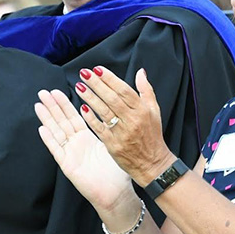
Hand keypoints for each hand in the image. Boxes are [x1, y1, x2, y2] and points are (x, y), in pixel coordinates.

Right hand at [35, 89, 134, 211]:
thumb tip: (112, 110)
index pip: (73, 117)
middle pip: (62, 121)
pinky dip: (50, 139)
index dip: (65, 104)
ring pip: (56, 132)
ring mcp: (71, 154)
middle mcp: (76, 144)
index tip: (57, 91)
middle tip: (43, 92)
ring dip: (47, 119)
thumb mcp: (112, 144)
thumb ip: (108, 128)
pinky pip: (58, 150)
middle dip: (52, 107)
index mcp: (87, 138)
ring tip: (39, 105)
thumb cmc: (117, 172)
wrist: (116, 193)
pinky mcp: (68, 166)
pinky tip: (42, 128)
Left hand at [75, 66, 176, 187]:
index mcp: (142, 110)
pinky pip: (100, 129)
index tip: (97, 69)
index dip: (110, 79)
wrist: (153, 163)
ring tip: (79, 87)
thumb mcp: (155, 110)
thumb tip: (140, 72)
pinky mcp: (114, 145)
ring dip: (90, 98)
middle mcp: (133, 120)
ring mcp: (123, 133)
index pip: (124, 90)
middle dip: (97, 84)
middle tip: (84, 73)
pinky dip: (91, 119)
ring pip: (104, 112)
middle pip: (112, 98)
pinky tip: (82, 109)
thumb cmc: (152, 135)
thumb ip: (146, 90)